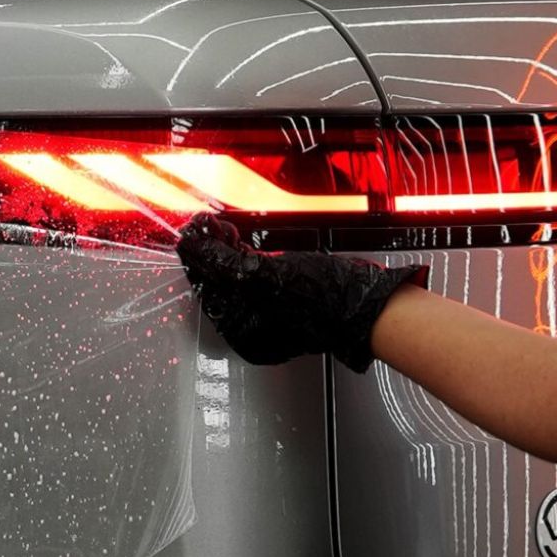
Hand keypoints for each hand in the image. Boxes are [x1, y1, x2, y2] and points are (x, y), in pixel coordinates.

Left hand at [176, 213, 427, 371]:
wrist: (366, 302)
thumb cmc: (325, 298)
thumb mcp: (266, 277)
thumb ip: (226, 266)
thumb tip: (196, 250)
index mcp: (241, 331)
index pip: (206, 286)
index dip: (195, 256)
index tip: (189, 233)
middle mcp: (250, 325)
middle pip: (216, 281)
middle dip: (207, 250)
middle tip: (201, 226)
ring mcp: (266, 310)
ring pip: (232, 275)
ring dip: (222, 248)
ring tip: (218, 227)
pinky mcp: (282, 296)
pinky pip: (250, 274)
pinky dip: (240, 254)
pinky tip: (235, 240)